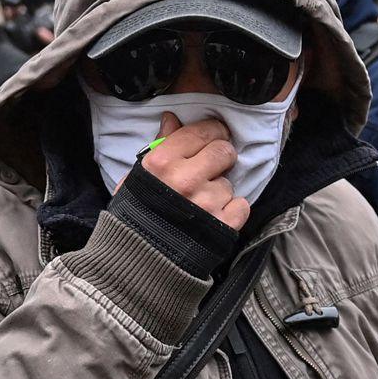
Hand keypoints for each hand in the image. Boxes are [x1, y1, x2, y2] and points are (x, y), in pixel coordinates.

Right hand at [140, 112, 249, 229]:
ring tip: (202, 202)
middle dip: (222, 157)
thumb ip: (159, 146)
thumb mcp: (139, 176)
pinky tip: (214, 216)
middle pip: (224, 151)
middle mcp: (185, 179)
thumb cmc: (136, 214)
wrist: (141, 260)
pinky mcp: (222, 226)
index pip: (202, 131)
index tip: (214, 137)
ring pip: (230, 182)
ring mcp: (206, 203)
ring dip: (220, 190)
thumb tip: (172, 119)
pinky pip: (241, 206)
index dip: (213, 131)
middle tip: (214, 167)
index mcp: (162, 162)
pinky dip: (232, 211)